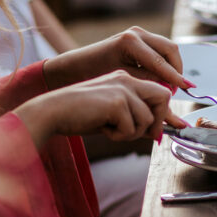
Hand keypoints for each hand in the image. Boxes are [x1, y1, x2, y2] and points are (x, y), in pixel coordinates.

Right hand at [15, 71, 185, 148]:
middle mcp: (127, 80)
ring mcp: (122, 89)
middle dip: (158, 121)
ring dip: (133, 132)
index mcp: (126, 80)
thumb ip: (135, 119)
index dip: (163, 114)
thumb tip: (158, 133)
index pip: (159, 91)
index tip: (159, 132)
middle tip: (148, 136)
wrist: (52, 112)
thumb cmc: (79, 116)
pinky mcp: (116, 102)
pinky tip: (103, 129)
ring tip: (112, 130)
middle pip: (163, 97)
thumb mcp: (112, 116)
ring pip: (148, 118)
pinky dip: (120, 135)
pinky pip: (132, 127)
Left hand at [43, 27, 187, 92]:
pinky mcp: (138, 36)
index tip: (189, 88)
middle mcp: (136, 33)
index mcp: (130, 42)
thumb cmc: (94, 76)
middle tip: (177, 89)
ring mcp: (137, 33)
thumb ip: (148, 83)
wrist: (75, 67)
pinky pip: (160, 48)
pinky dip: (165, 62)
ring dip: (172, 66)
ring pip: (167, 48)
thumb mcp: (123, 81)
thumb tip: (170, 88)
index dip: (176, 77)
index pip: (161, 61)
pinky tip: (162, 78)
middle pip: (170, 49)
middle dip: (176, 70)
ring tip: (169, 85)